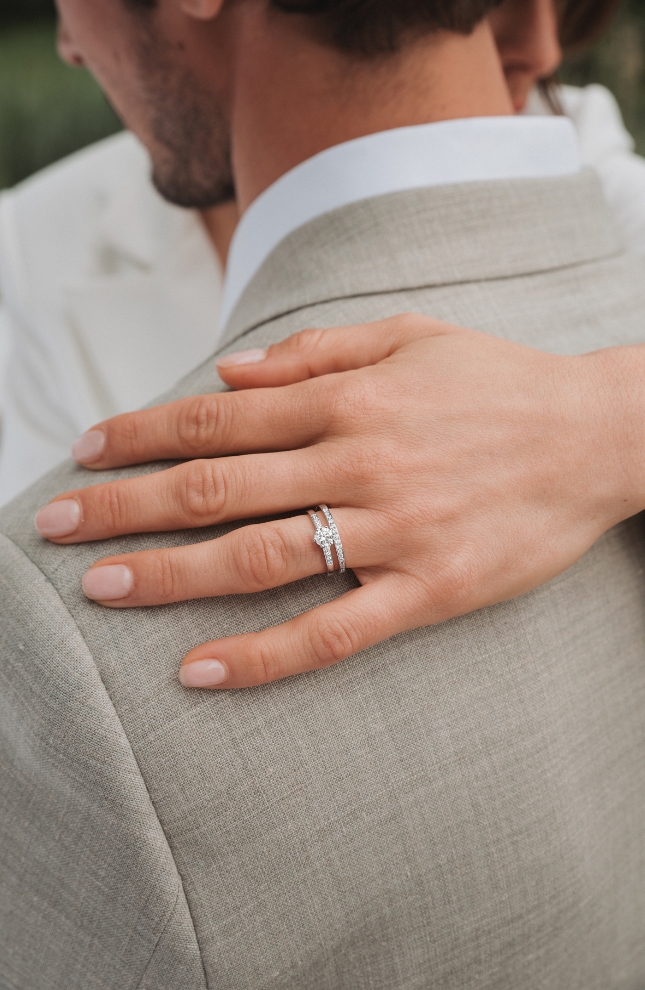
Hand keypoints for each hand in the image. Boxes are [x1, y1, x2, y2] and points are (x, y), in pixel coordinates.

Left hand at [35, 315, 644, 688]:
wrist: (597, 437)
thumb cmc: (496, 382)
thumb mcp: (409, 335)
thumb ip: (314, 350)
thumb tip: (226, 374)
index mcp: (349, 398)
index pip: (217, 419)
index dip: (142, 435)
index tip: (85, 452)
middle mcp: (359, 460)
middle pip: (217, 487)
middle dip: (125, 507)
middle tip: (55, 530)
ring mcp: (394, 530)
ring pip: (259, 557)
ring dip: (171, 574)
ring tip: (100, 588)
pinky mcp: (429, 591)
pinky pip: (333, 632)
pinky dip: (263, 656)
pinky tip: (200, 671)